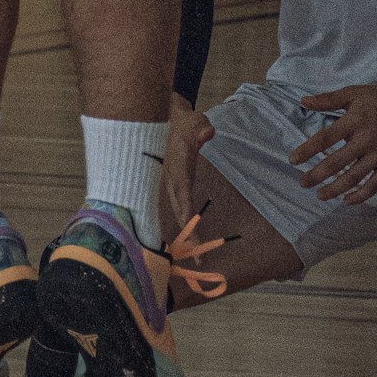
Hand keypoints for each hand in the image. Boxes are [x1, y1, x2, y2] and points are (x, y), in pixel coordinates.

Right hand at [160, 99, 216, 245]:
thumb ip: (200, 127)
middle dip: (188, 231)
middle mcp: (172, 178)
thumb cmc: (184, 122)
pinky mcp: (174, 186)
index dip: (184, 207)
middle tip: (198, 256)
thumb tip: (208, 133)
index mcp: (177, 165)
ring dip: (187, 232)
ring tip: (196, 255)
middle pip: (179, 207)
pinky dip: (184, 224)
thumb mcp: (194, 120)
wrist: (168, 120)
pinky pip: (178, 207)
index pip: (181, 189)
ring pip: (177, 210)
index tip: (189, 225)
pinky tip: (189, 239)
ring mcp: (171, 183)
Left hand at [291, 72, 376, 203]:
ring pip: (354, 178)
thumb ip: (328, 99)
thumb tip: (303, 101)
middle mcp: (367, 139)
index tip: (293, 160)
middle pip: (337, 162)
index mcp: (355, 120)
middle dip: (317, 175)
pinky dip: (360, 196)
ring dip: (335, 189)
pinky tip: (346, 200)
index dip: (307, 150)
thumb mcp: (354, 92)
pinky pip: (374, 185)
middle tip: (303, 183)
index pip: (325, 138)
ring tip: (320, 196)